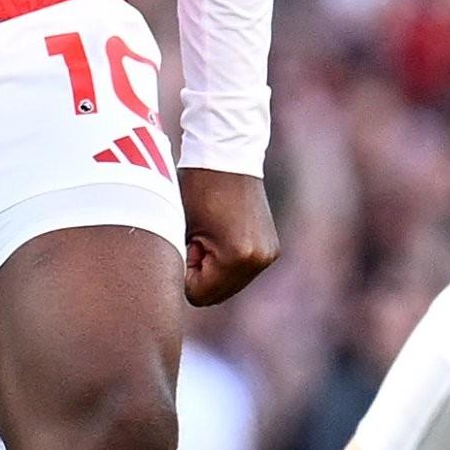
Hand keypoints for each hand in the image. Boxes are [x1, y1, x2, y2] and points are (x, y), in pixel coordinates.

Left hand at [180, 168, 278, 307]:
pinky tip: (221, 236)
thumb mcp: (181, 230)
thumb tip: (179, 294)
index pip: (199, 295)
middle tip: (194, 240)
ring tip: (208, 236)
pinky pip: (241, 271)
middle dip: (200, 276)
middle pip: (217, 295)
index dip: (183, 276)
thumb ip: (181, 267)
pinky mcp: (271, 248)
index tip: (184, 245)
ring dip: (214, 270)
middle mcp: (259, 260)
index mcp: (238, 258)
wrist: (227, 154)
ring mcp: (268, 255)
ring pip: (229, 285)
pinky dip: (227, 262)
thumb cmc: (197, 188)